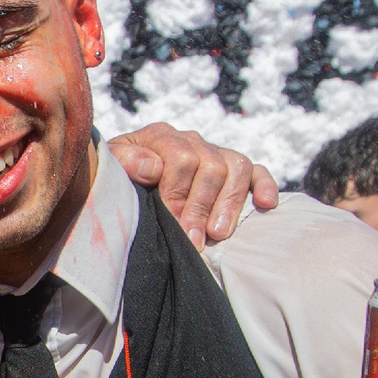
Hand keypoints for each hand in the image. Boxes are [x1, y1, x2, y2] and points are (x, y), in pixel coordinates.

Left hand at [108, 123, 276, 248]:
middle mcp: (192, 141)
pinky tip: (266, 204)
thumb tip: (154, 167)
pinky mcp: (234, 171)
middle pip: (211, 165)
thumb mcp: (111, 172)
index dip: (178, 194)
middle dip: (201, 207)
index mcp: (160, 137)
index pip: (181, 158)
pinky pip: (257, 172)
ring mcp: (216, 154)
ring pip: (237, 167)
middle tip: (193, 240)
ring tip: (218, 234)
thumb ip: (124, 164)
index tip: (173, 224)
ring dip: (230, 203)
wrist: (124, 189)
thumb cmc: (117, 185)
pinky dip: (265, 186)